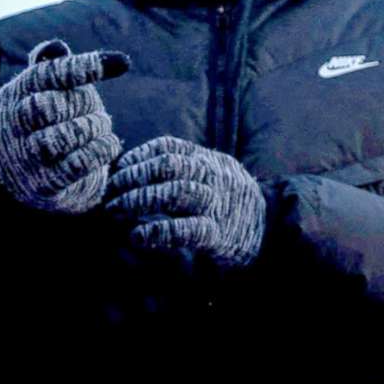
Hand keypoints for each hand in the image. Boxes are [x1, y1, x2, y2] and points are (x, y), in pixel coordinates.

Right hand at [0, 41, 130, 212]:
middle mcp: (7, 130)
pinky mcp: (43, 186)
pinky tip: (109, 145)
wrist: (30, 182)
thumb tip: (57, 45)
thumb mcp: (44, 94)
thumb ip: (50, 68)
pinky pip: (75, 165)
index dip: (81, 67)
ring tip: (102, 126)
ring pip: (59, 137)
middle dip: (80, 104)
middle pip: (44, 106)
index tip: (122, 63)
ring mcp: (22, 160)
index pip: (42, 75)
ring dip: (93, 128)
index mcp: (6, 101)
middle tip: (97, 110)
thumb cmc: (45, 125)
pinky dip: (100, 151)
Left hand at [105, 136, 266, 266]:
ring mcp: (219, 205)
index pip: (170, 147)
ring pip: (177, 192)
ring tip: (117, 211)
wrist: (272, 230)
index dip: (139, 156)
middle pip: (169, 167)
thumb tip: (134, 168)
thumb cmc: (230, 204)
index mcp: (212, 161)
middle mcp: (216, 178)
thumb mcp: (216, 175)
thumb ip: (187, 170)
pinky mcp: (220, 236)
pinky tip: (137, 236)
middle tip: (111, 194)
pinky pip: (187, 229)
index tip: (120, 169)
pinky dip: (157, 232)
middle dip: (132, 178)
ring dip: (139, 200)